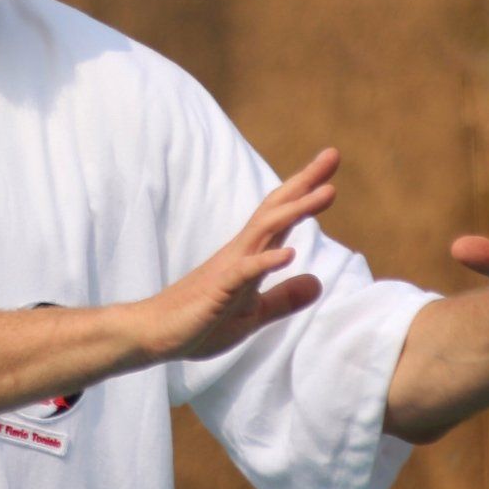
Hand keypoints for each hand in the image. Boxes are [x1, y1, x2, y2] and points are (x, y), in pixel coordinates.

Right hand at [134, 149, 336, 362]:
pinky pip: (244, 272)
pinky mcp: (218, 291)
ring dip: (296, 209)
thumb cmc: (199, 322)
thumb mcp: (252, 315)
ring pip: (265, 231)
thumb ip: (283, 299)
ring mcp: (228, 269)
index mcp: (249, 256)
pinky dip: (266, 261)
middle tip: (332, 155)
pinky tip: (289, 253)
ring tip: (328, 192)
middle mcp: (240, 253)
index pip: (281, 217)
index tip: (330, 173)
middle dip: (304, 183)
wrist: (155, 334)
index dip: (305, 194)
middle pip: (275, 210)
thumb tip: (318, 283)